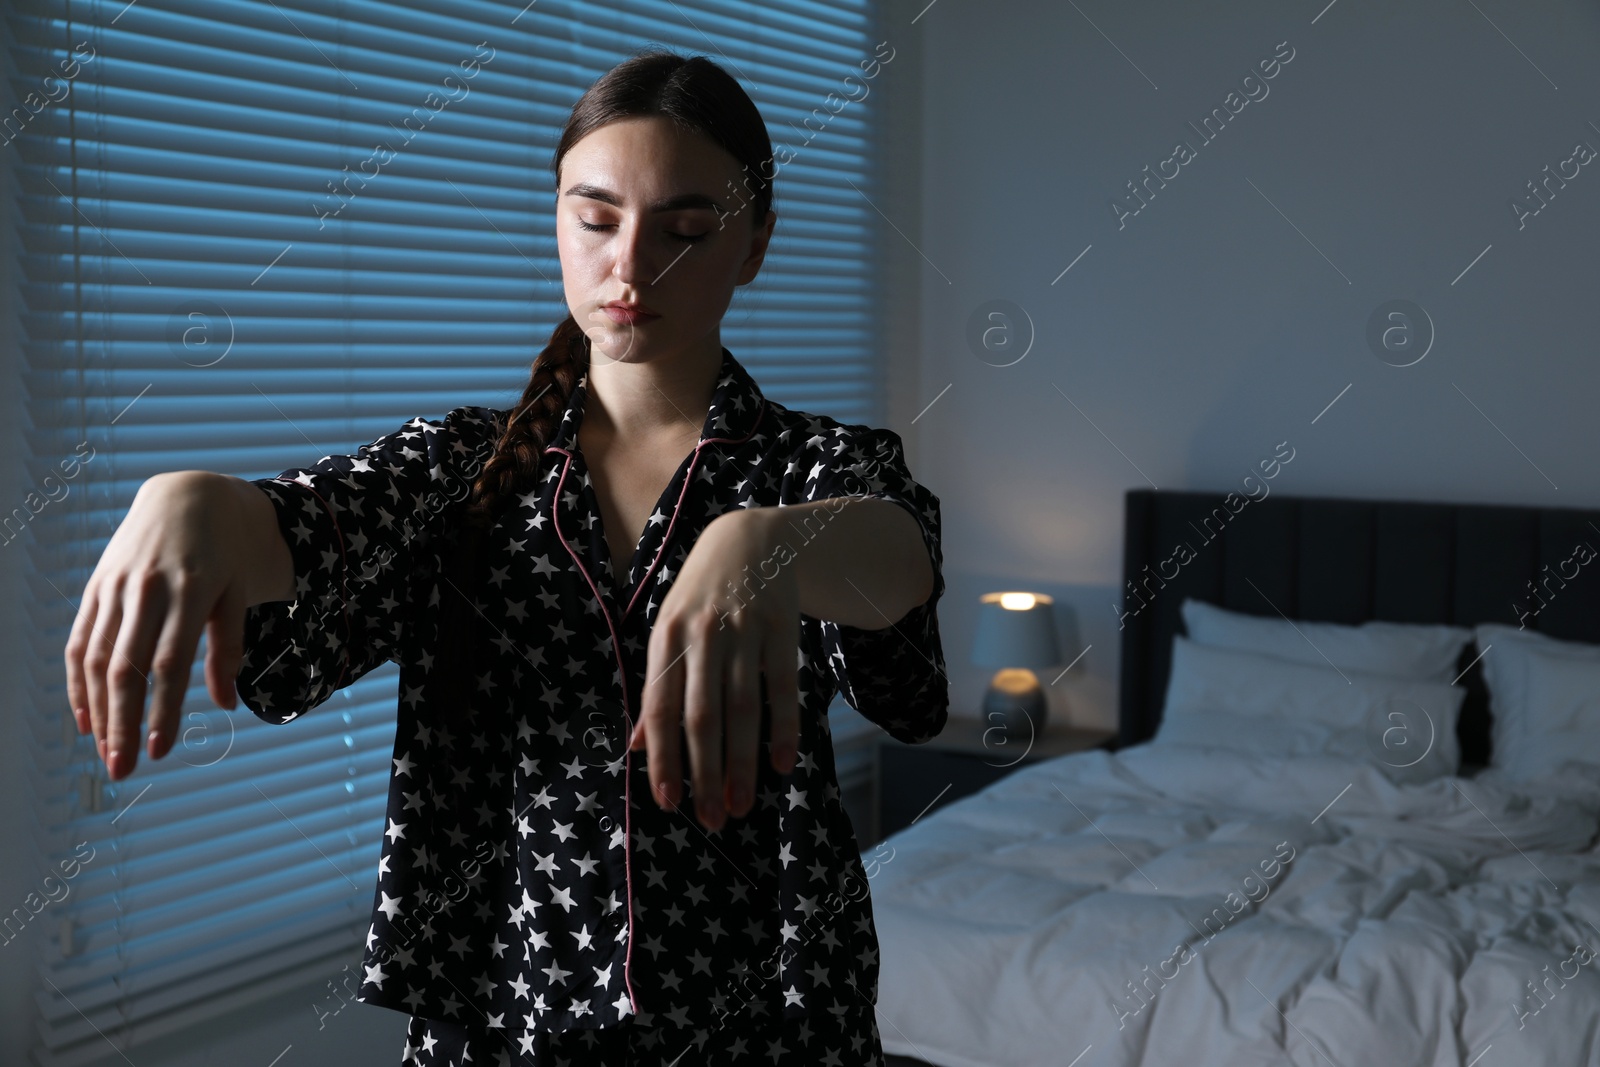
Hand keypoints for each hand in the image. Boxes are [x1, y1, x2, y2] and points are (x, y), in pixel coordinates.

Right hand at [63, 472, 289, 780]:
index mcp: (191, 592)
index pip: (169, 664)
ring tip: (104, 751)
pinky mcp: (96, 586)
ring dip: (96, 711)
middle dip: (122, 723)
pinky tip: (84, 717)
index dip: (162, 711)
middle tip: (121, 769)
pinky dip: (76, 681)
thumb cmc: (225, 553)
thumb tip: (225, 704)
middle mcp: (147, 590)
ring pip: (95, 658)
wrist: (189, 497)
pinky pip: (79, 640)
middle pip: (126, 668)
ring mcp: (116, 587)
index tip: (159, 751)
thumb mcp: (239, 594)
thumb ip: (229, 648)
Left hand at [627, 509, 800, 831]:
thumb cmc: (700, 598)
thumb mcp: (668, 631)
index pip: (660, 706)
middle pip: (702, 715)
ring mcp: (745, 630)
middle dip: (704, 773)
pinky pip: (783, 688)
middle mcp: (702, 633)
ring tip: (741, 805)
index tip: (667, 803)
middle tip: (711, 819)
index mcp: (666, 636)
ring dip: (742, 762)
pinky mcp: (782, 629)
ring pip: (742, 708)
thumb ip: (656, 687)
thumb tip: (638, 747)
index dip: (663, 757)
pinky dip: (783, 729)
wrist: (750, 539)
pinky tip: (781, 765)